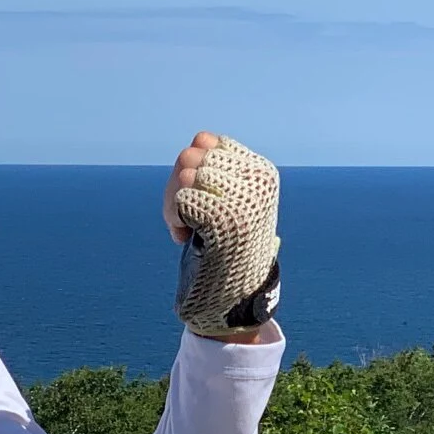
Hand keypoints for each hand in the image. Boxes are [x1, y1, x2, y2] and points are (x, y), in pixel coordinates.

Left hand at [164, 131, 281, 341]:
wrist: (233, 292)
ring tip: (184, 226)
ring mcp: (244, 199)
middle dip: (176, 186)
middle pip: (192, 156)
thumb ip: (210, 165)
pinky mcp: (226, 220)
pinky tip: (183, 236)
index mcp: (261, 171)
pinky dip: (174, 218)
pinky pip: (183, 199)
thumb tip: (199, 140)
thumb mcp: (223, 197)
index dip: (189, 168)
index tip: (196, 197)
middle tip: (183, 216)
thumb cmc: (223, 243)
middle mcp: (258, 181)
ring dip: (172, 204)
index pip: (206, 142)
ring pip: (185, 175)